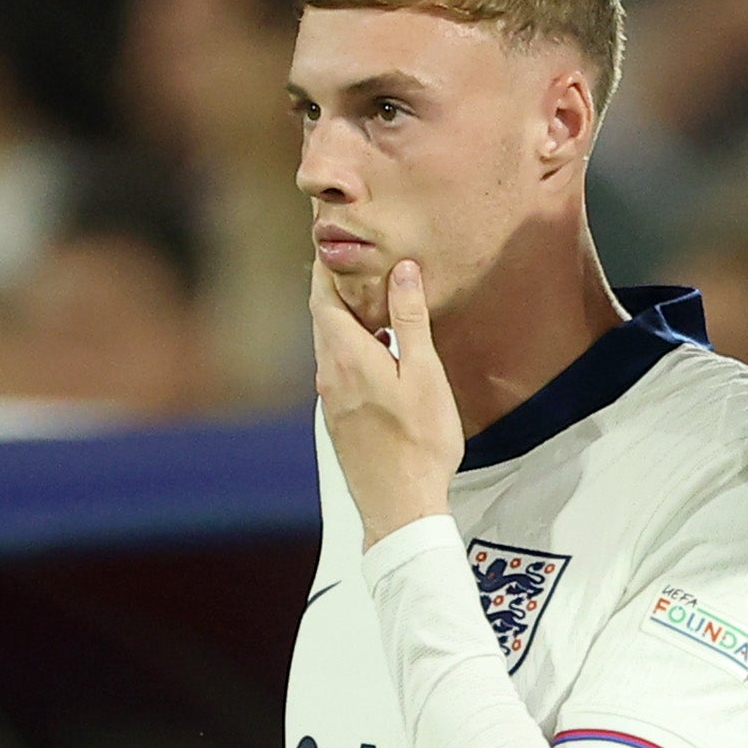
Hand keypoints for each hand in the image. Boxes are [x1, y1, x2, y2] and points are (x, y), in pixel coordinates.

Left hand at [311, 259, 460, 547]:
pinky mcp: (339, 419)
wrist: (400, 506)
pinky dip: (351, 347)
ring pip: (330, 344)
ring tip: (371, 301)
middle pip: (323, 318)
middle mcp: (330, 374)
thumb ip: (410, 320)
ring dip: (346, 319)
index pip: (323, 297)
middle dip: (334, 287)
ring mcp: (331, 399)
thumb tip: (401, 271)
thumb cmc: (419, 444)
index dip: (324, 267)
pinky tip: (377, 352)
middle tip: (352, 261)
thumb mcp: (424, 374)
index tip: (330, 241)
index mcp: (347, 356)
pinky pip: (338, 369)